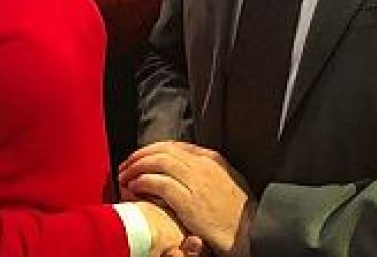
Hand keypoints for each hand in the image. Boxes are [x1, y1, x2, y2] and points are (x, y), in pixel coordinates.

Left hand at [120, 141, 255, 256]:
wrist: (251, 231)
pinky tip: (135, 186)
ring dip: (136, 167)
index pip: (175, 145)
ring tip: (125, 175)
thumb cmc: (238, 212)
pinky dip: (143, 182)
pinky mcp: (188, 200)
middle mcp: (202, 165)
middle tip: (126, 165)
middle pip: (163, 150)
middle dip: (140, 155)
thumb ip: (206, 171)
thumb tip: (184, 166)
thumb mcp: (227, 180)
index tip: (141, 157)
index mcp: (212, 158)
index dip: (153, 149)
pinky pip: (159, 183)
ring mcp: (196, 181)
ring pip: (158, 162)